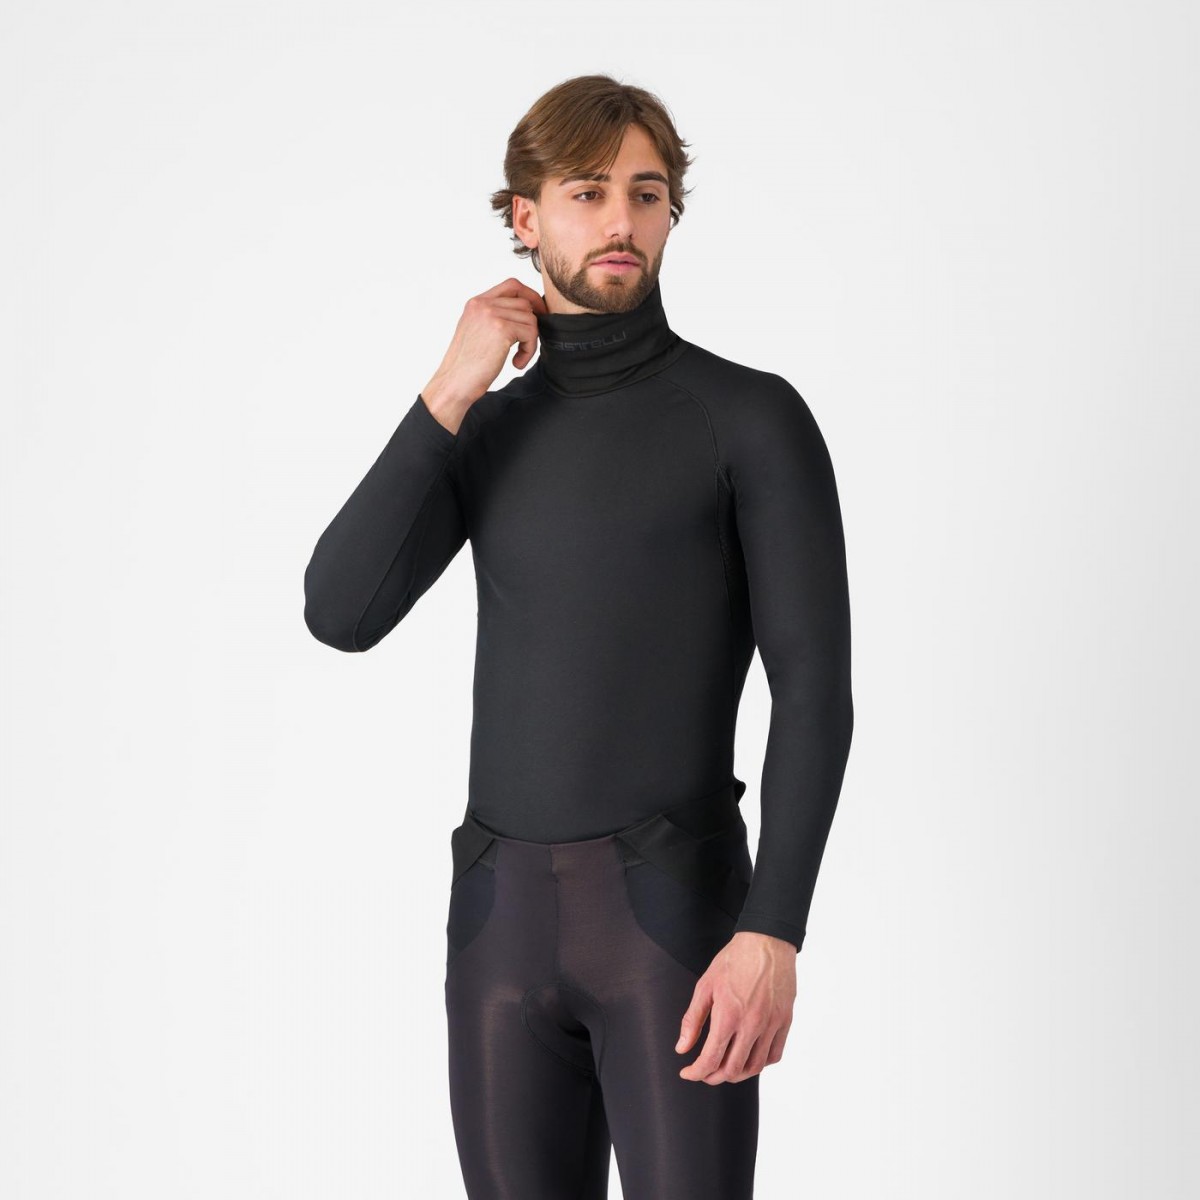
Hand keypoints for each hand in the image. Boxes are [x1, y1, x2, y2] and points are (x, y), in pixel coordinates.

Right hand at [421, 277, 547, 432]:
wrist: (455, 382)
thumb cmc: (467, 365)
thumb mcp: (477, 331)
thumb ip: (494, 317)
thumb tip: (525, 313)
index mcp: (476, 303)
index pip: (512, 285)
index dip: (530, 296)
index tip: (538, 313)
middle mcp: (482, 304)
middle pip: (524, 303)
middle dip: (532, 324)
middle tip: (527, 344)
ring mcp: (491, 315)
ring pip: (530, 318)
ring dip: (530, 341)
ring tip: (517, 357)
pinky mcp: (501, 329)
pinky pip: (530, 333)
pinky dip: (528, 350)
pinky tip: (516, 363)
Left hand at [675, 931, 796, 1083]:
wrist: (767, 941)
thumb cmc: (734, 960)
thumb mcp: (705, 985)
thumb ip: (693, 1019)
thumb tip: (682, 1048)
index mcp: (728, 1015)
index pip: (711, 1059)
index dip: (696, 1072)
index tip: (687, 1073)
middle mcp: (752, 1024)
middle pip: (733, 1070)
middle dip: (714, 1077)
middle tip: (704, 1072)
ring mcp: (771, 1024)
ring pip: (755, 1067)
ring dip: (737, 1074)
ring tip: (725, 1069)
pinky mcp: (785, 1021)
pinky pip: (774, 1055)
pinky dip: (760, 1063)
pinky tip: (749, 1057)